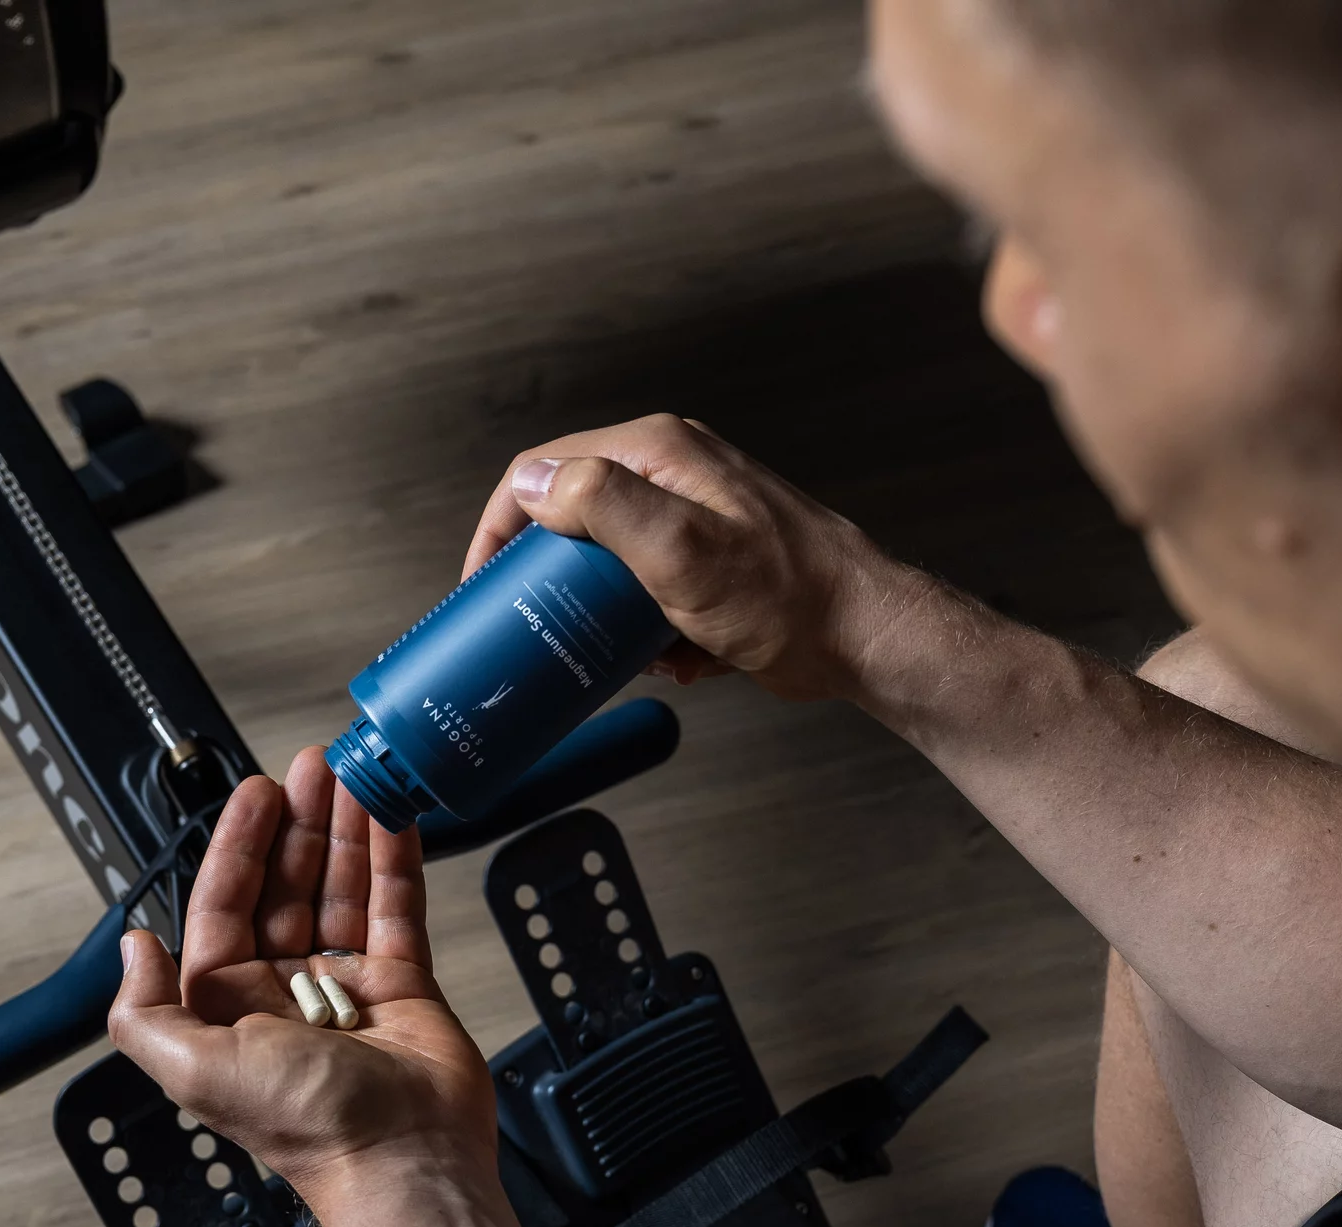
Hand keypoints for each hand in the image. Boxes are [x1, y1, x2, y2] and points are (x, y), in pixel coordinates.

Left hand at [105, 748, 495, 1212]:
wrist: (402, 1160)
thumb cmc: (304, 1125)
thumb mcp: (194, 1067)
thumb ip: (145, 1011)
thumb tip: (134, 946)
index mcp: (228, 1008)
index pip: (226, 907)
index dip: (239, 847)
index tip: (257, 795)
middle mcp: (284, 992)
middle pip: (287, 887)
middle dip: (298, 826)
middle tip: (314, 769)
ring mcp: (347, 986)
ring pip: (341, 889)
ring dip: (346, 831)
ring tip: (356, 776)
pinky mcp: (404, 987)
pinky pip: (396, 909)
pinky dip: (394, 861)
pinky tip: (392, 818)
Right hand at [462, 413, 932, 701]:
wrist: (860, 636)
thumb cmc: (786, 593)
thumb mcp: (679, 547)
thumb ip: (602, 502)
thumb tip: (534, 483)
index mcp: (658, 452)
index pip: (546, 468)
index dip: (502, 526)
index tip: (481, 583)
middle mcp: (672, 475)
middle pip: (573, 517)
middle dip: (555, 580)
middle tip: (541, 627)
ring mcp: (690, 520)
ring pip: (607, 565)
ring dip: (604, 616)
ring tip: (629, 650)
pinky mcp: (707, 566)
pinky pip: (646, 596)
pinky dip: (647, 633)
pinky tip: (676, 658)